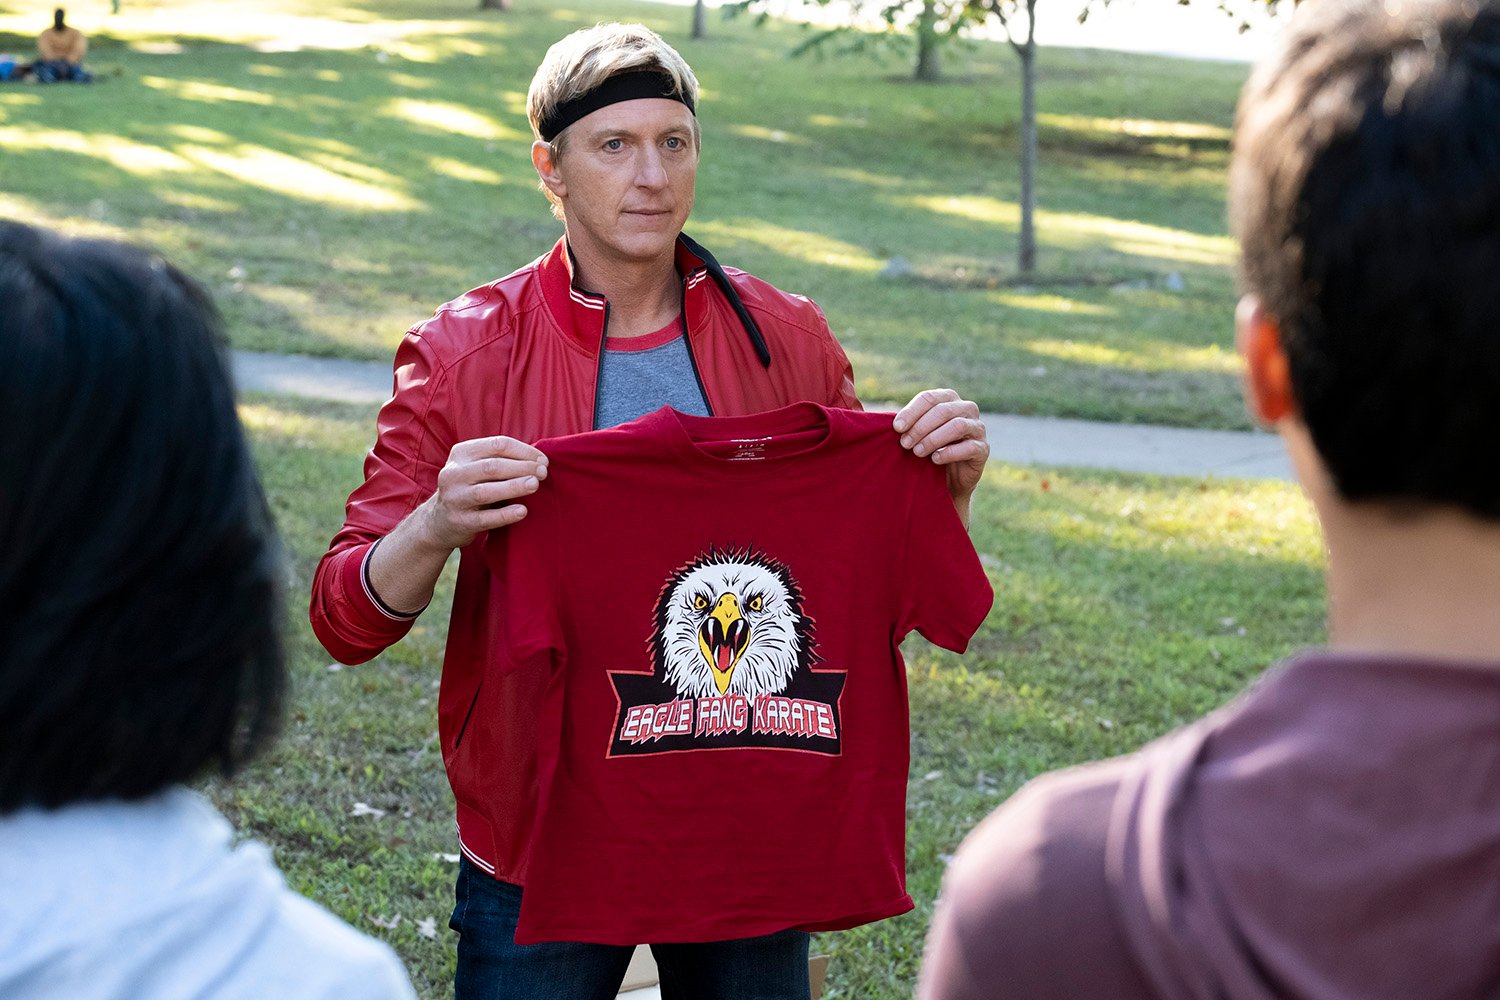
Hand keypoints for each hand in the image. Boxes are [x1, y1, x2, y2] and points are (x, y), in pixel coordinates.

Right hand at [419, 435, 548, 551]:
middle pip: (493, 466)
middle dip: (522, 467)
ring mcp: (455, 498)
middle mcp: (454, 473)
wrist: (440, 520)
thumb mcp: (477, 467)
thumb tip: (539, 460)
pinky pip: (485, 518)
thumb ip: (501, 460)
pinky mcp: (460, 521)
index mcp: (461, 453)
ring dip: (514, 487)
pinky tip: (522, 511)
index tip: (543, 460)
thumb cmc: (470, 488)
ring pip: (486, 491)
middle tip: (543, 473)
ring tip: (535, 485)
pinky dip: (505, 514)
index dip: (524, 451)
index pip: (497, 444)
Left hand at [893, 389, 988, 522]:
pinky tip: (935, 459)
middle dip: (920, 427)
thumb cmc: (928, 450)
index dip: (912, 411)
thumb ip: (907, 424)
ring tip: (917, 452)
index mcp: (949, 399)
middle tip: (904, 444)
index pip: (930, 398)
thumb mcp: (917, 434)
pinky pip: (969, 447)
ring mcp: (978, 428)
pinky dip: (949, 453)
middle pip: (943, 410)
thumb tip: (888, 422)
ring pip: (957, 426)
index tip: (896, 428)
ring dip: (933, 439)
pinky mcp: (983, 449)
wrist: (947, 480)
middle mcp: (967, 409)